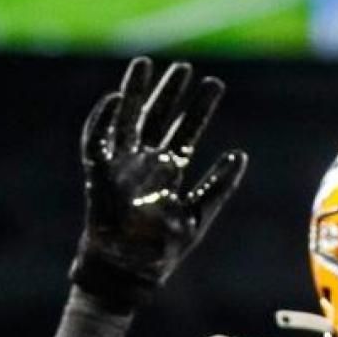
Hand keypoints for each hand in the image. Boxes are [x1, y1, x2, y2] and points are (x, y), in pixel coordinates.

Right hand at [72, 57, 248, 311]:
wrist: (130, 272)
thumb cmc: (162, 250)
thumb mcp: (198, 216)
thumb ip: (218, 186)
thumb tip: (240, 155)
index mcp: (169, 171)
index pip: (186, 132)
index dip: (198, 109)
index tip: (213, 84)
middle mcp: (145, 163)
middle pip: (158, 118)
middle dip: (171, 92)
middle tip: (186, 67)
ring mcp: (121, 165)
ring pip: (127, 119)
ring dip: (135, 91)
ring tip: (146, 64)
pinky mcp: (98, 174)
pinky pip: (96, 140)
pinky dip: (103, 119)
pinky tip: (117, 99)